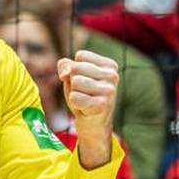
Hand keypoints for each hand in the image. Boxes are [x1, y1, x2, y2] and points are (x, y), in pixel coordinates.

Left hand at [57, 50, 118, 168]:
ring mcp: (110, 90)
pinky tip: (85, 108)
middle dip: (73, 82)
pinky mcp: (103, 105)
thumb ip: (65, 66)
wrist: (92, 123)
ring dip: (74, 92)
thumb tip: (65, 73)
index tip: (85, 81)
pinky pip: (75, 97)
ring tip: (85, 100)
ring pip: (75, 82)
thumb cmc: (84, 95)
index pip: (80, 56)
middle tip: (84, 93)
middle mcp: (113, 76)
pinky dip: (74, 103)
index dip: (75, 70)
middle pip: (76, 68)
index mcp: (110, 65)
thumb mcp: (73, 76)